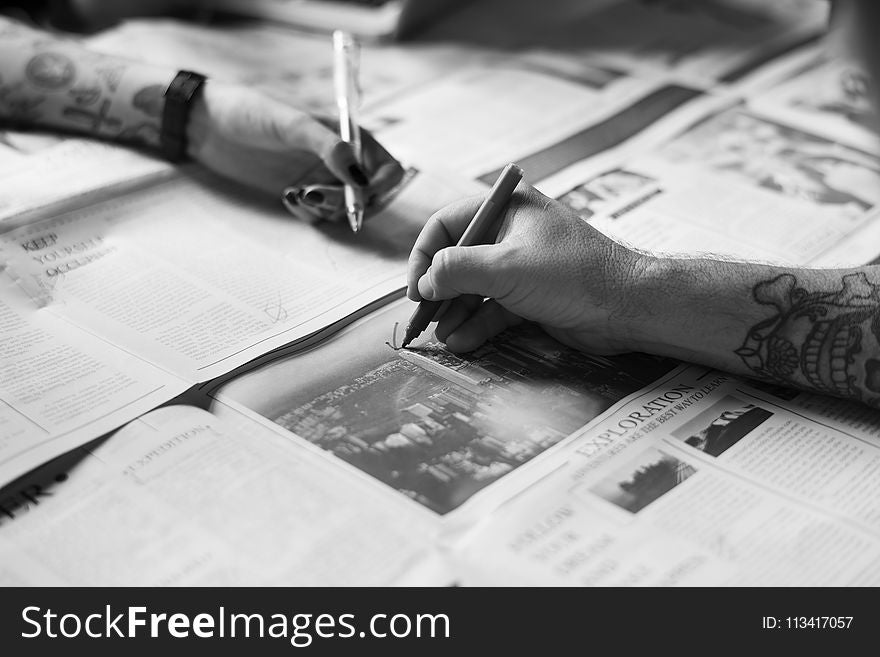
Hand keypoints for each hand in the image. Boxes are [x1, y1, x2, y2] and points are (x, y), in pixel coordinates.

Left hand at [186, 80, 404, 221]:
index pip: (387, 168)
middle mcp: (342, 160)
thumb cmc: (250, 111)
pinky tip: (287, 196)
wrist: (207, 125)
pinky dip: (307, 213)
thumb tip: (360, 176)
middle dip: (348, 203)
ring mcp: (323, 179)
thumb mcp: (291, 124)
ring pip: (343, 211)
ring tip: (296, 194)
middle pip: (368, 196)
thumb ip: (329, 147)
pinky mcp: (303, 194)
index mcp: (350, 136)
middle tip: (315, 196)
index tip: (361, 195)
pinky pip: (319, 216)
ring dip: (326, 209)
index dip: (380, 185)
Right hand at [406, 185, 649, 352]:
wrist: (629, 308)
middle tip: (422, 318)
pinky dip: (477, 324)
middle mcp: (512, 232)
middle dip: (439, 291)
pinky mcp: (531, 295)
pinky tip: (462, 342)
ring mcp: (522, 266)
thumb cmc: (573, 275)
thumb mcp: (506, 268)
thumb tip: (424, 282)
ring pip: (474, 288)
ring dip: (456, 312)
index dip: (425, 256)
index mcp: (507, 208)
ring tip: (441, 336)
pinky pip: (494, 308)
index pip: (447, 224)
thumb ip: (458, 271)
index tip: (416, 289)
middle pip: (458, 259)